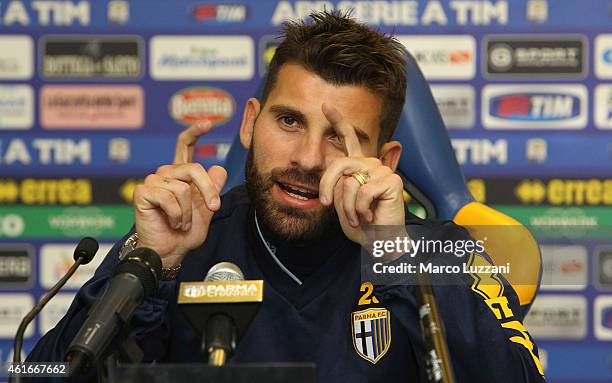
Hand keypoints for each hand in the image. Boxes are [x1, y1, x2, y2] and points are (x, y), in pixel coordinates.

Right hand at [133, 122, 227, 266]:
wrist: (170, 251)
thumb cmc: (185, 232)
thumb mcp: (206, 209)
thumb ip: (212, 189)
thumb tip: (219, 168)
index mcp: (180, 175)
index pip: (185, 147)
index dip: (195, 132)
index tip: (207, 123)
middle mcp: (165, 174)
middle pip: (194, 169)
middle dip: (208, 191)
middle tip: (213, 208)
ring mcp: (153, 182)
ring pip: (183, 188)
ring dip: (189, 212)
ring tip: (182, 223)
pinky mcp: (143, 193)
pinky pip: (169, 198)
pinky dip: (178, 216)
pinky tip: (173, 223)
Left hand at [319, 104, 406, 244]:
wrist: (378, 242)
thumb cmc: (360, 225)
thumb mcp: (341, 201)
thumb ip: (338, 183)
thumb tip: (336, 168)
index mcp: (358, 166)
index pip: (348, 139)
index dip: (338, 121)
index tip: (325, 105)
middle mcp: (371, 164)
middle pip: (339, 164)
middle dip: (327, 186)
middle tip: (325, 204)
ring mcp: (382, 171)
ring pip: (350, 182)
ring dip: (348, 207)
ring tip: (358, 216)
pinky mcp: (392, 180)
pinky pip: (363, 192)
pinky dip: (360, 209)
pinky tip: (370, 215)